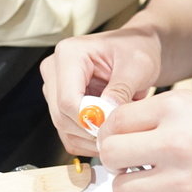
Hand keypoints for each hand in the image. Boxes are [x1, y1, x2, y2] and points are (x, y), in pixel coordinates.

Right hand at [39, 23, 162, 156]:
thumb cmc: (135, 50)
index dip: (90, 119)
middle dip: (92, 130)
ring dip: (92, 137)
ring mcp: (54, 90)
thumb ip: (121, 89)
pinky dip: (89, 140)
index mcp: (69, 54)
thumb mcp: (137, 65)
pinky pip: (69, 135)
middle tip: (119, 129)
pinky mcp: (60, 106)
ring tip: (117, 126)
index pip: (68, 100)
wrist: (135, 51)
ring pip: (64, 129)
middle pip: (62, 117)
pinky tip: (108, 130)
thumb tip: (106, 114)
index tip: (113, 124)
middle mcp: (55, 71)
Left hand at [99, 90, 191, 191]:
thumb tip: (121, 128)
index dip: (113, 132)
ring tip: (154, 184)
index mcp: (175, 110)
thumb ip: (160, 114)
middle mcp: (174, 144)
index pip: (115, 121)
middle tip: (131, 163)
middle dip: (116, 161)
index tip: (121, 139)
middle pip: (110, 156)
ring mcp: (181, 184)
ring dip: (133, 189)